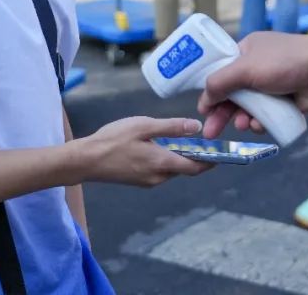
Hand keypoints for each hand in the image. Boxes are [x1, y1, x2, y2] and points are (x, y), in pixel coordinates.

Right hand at [81, 117, 211, 186]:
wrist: (85, 160)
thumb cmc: (113, 140)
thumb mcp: (144, 126)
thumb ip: (171, 127)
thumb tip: (196, 127)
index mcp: (162, 163)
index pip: (195, 167)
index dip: (210, 161)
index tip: (222, 152)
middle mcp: (158, 177)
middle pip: (184, 168)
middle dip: (194, 156)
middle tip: (200, 139)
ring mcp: (148, 181)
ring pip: (171, 169)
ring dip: (178, 156)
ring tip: (176, 137)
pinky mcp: (138, 180)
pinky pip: (159, 170)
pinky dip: (165, 159)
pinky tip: (157, 145)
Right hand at [197, 31, 307, 138]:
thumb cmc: (284, 62)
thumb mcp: (245, 68)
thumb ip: (220, 82)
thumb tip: (204, 98)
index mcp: (246, 52)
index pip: (221, 72)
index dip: (210, 92)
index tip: (202, 111)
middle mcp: (257, 68)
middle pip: (232, 94)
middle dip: (222, 113)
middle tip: (210, 133)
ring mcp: (271, 86)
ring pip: (248, 108)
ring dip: (243, 118)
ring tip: (244, 125)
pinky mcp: (284, 101)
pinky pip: (265, 115)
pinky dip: (260, 122)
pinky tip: (260, 126)